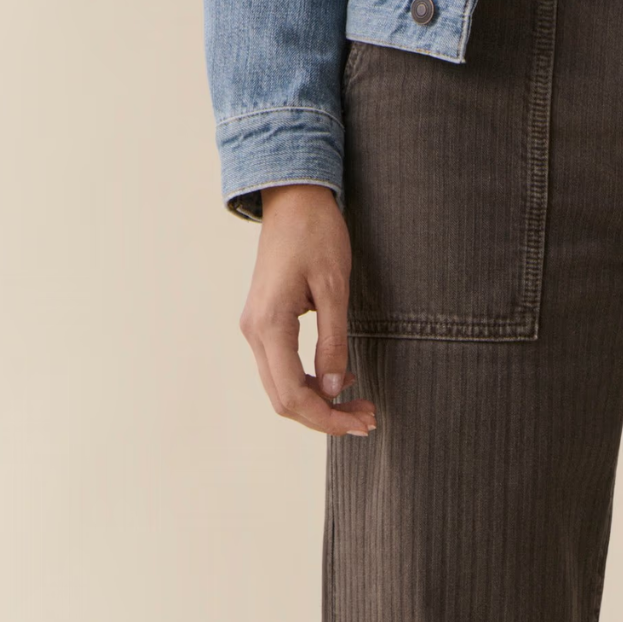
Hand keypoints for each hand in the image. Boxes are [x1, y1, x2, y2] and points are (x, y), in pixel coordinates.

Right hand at [239, 185, 376, 435]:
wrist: (292, 199)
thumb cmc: (317, 234)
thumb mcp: (334, 288)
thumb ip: (333, 342)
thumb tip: (331, 390)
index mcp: (269, 324)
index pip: (293, 395)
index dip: (327, 419)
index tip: (362, 422)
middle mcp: (254, 332)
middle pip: (284, 400)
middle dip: (326, 417)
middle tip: (368, 419)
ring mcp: (255, 329)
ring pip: (282, 389)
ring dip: (319, 404)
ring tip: (361, 404)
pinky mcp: (263, 325)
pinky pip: (282, 369)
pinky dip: (311, 384)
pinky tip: (341, 378)